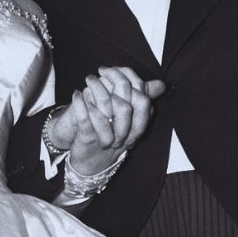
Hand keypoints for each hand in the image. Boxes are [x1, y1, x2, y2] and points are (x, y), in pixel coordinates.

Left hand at [48, 67, 163, 173]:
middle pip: (126, 107)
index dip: (132, 82)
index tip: (118, 69)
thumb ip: (142, 101)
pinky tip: (77, 94)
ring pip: (106, 111)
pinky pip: (86, 120)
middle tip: (101, 70)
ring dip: (96, 89)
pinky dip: (80, 104)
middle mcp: (123, 136)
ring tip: (89, 78)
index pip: (143, 103)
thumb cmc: (110, 138)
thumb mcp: (128, 122)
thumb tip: (160, 84)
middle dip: (114, 82)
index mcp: (136, 130)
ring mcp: (105, 140)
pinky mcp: (87, 142)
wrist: (90, 167)